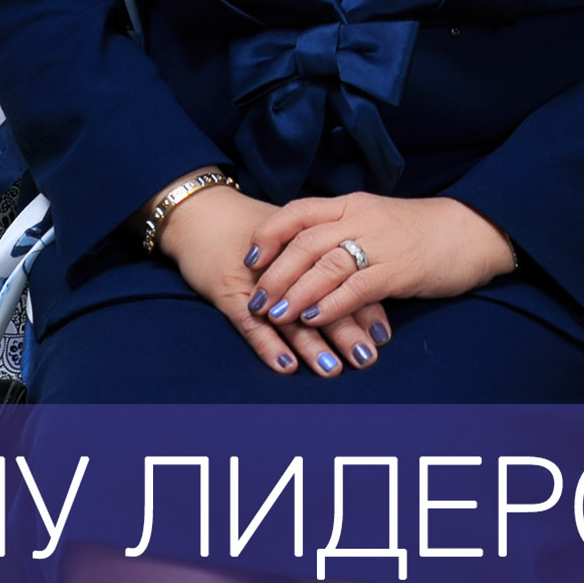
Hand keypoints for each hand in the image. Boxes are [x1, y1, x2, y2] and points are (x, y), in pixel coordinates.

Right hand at [155, 182, 391, 381]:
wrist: (200, 214)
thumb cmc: (249, 230)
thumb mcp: (287, 237)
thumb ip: (320, 258)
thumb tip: (363, 287)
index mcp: (303, 244)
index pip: (340, 276)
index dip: (361, 305)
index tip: (383, 336)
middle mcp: (284, 261)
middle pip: (319, 296)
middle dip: (345, 329)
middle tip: (367, 358)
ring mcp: (255, 279)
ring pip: (288, 314)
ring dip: (311, 344)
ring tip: (332, 369)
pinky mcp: (228, 292)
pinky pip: (249, 324)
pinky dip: (268, 345)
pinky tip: (286, 365)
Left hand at [248, 193, 515, 352]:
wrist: (470, 230)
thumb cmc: (419, 231)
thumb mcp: (375, 221)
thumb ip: (342, 232)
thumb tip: (302, 257)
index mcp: (352, 203)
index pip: (299, 211)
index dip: (270, 233)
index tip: (249, 257)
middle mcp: (360, 217)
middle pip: (305, 240)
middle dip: (275, 271)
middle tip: (255, 300)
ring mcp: (379, 242)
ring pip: (326, 263)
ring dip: (296, 290)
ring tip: (274, 314)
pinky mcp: (399, 269)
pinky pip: (356, 286)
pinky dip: (330, 304)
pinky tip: (313, 319)